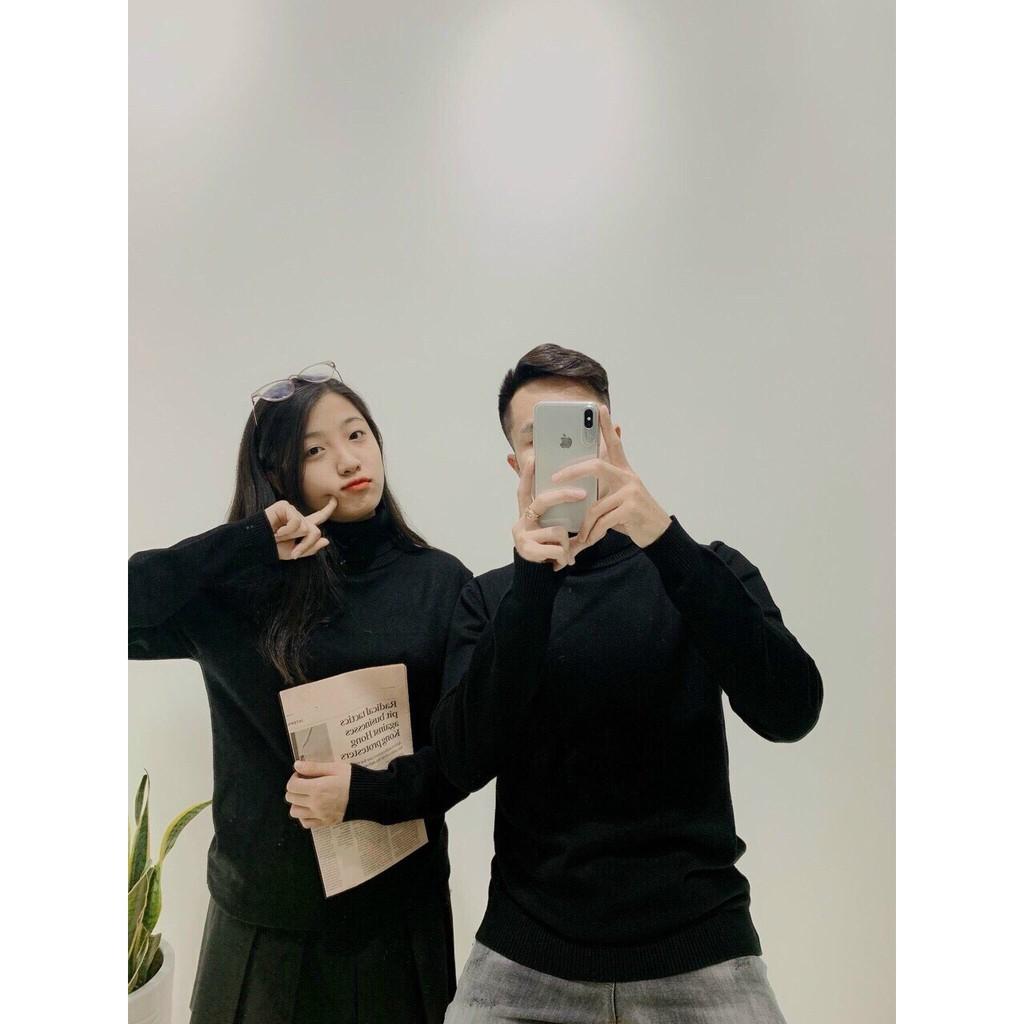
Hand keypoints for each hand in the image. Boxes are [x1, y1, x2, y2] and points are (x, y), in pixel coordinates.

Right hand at [265, 497, 336, 559]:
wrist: (256, 544)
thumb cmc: (273, 548)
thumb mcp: (294, 553)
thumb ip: (311, 548)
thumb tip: (326, 540)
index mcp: (302, 526)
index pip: (318, 517)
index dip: (328, 509)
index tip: (335, 500)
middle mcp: (298, 517)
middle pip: (315, 531)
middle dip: (306, 545)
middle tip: (294, 554)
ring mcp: (291, 510)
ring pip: (306, 528)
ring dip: (292, 538)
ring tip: (277, 537)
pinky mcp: (284, 506)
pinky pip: (296, 522)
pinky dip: (287, 532)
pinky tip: (276, 532)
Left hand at [285, 759, 351, 827]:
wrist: (369, 796)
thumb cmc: (353, 779)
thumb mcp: (335, 768)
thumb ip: (314, 767)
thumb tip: (296, 765)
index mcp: (317, 788)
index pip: (291, 786)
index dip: (294, 778)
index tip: (303, 774)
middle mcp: (315, 804)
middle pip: (291, 798)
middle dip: (295, 788)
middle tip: (306, 783)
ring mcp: (319, 815)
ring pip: (294, 812)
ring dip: (297, 802)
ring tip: (307, 795)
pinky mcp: (325, 823)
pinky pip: (305, 823)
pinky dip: (304, 815)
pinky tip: (312, 807)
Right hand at [513, 453, 585, 570]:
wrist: (538, 581)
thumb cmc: (549, 551)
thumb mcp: (550, 529)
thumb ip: (554, 513)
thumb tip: (573, 491)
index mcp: (526, 514)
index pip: (525, 489)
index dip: (527, 474)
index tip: (533, 457)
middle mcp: (521, 521)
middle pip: (543, 501)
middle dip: (564, 495)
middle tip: (582, 494)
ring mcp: (522, 536)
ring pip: (558, 530)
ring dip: (567, 544)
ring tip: (563, 554)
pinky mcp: (527, 550)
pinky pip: (557, 547)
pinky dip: (564, 557)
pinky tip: (560, 564)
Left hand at [552, 405, 670, 553]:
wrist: (657, 533)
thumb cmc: (632, 515)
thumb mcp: (619, 496)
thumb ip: (602, 487)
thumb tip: (578, 486)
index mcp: (623, 471)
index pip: (614, 443)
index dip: (606, 426)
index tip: (599, 408)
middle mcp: (627, 477)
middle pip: (596, 465)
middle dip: (573, 471)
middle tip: (554, 478)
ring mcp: (630, 492)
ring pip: (595, 505)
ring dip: (584, 524)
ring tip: (579, 537)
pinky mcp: (631, 508)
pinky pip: (602, 520)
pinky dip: (592, 533)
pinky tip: (588, 541)